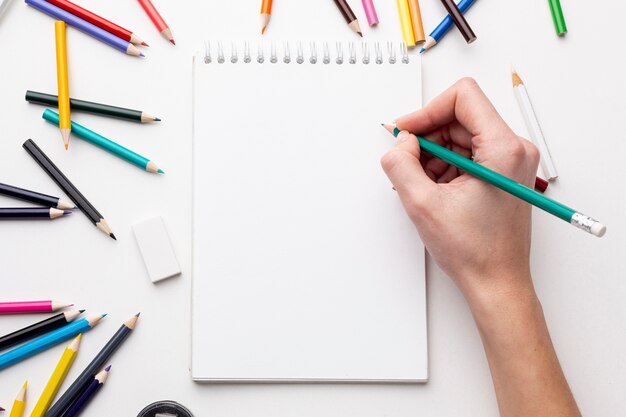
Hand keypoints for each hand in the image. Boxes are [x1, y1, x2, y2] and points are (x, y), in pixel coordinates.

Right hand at [381, 78, 539, 302]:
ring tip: (423, 186)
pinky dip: (445, 166)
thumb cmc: (475, 251)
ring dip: (434, 155)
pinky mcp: (503, 173)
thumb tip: (400, 142)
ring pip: (461, 136)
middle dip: (428, 137)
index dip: (426, 110)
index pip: (463, 96)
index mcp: (503, 148)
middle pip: (460, 117)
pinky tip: (434, 191)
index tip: (407, 132)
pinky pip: (467, 154)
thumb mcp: (422, 204)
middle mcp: (514, 149)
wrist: (496, 283)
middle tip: (408, 163)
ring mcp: (511, 161)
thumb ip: (401, 163)